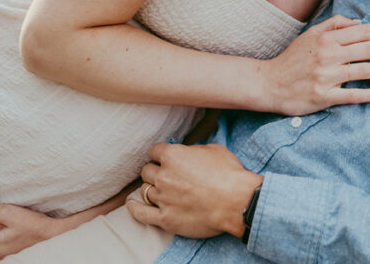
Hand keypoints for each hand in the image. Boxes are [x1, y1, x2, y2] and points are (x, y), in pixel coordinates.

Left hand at [126, 143, 260, 238]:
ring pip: (145, 189)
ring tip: (161, 191)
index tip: (164, 158)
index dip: (160, 154)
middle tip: (167, 176)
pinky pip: (141, 213)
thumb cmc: (229, 174)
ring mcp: (162, 198)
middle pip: (147, 170)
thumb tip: (187, 152)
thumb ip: (193, 149)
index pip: (154, 150)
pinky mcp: (165, 218)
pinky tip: (132, 205)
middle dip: (155, 171)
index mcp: (173, 156)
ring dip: (152, 188)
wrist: (237, 201)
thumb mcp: (213, 149)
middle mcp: (163, 175)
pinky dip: (135, 208)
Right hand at [259, 14, 369, 115]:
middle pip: (369, 48)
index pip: (364, 31)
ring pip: (365, 70)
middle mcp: (328, 54)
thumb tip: (359, 21)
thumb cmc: (292, 59)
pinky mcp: (324, 96)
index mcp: (326, 37)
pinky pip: (354, 95)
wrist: (268, 83)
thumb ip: (334, 24)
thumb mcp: (310, 34)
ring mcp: (326, 76)